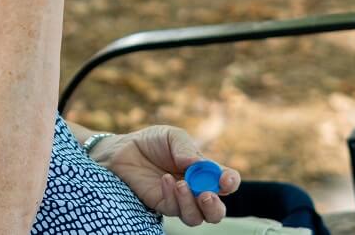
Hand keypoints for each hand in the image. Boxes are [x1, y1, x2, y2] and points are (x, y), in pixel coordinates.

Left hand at [90, 126, 240, 225]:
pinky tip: (165, 179)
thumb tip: (199, 165)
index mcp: (205, 171)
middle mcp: (196, 189)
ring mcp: (179, 200)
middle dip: (215, 207)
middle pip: (216, 210)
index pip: (227, 182)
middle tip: (206, 195)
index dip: (230, 182)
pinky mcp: (162, 205)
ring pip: (196, 217)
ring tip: (181, 184)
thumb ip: (187, 149)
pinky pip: (173, 210)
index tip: (224, 180)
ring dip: (191, 204)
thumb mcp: (172, 136)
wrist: (124, 149)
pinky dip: (172, 196)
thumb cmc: (152, 142)